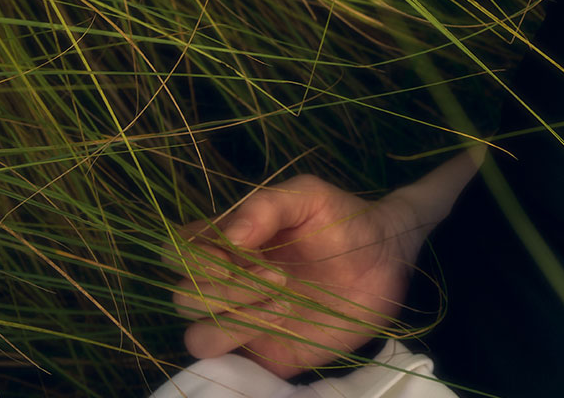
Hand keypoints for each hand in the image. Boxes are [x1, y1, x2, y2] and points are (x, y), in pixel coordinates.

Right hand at [168, 174, 423, 377]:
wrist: (387, 259)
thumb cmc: (344, 222)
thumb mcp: (309, 196)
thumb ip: (266, 206)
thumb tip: (227, 237)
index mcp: (226, 244)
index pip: (176, 252)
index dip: (194, 256)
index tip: (238, 251)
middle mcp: (225, 285)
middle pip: (183, 296)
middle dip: (224, 288)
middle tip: (277, 275)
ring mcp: (242, 322)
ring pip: (198, 335)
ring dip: (235, 320)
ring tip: (285, 301)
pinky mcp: (264, 354)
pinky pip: (226, 366)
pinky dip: (242, 349)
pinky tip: (282, 322)